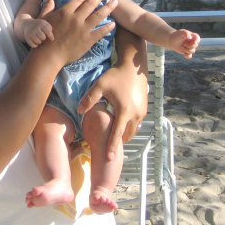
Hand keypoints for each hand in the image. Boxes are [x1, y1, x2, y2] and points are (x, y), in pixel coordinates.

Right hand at [23, 19, 53, 47]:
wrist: (27, 24)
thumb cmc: (39, 25)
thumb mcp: (44, 23)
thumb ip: (50, 28)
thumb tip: (52, 37)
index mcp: (41, 23)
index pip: (48, 31)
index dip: (51, 36)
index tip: (52, 39)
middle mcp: (35, 28)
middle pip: (43, 37)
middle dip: (44, 38)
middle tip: (43, 37)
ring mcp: (30, 32)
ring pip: (38, 41)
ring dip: (40, 42)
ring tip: (39, 40)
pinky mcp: (27, 37)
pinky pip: (32, 45)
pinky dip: (35, 46)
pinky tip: (36, 44)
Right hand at [37, 0, 117, 66]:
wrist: (49, 55)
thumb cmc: (44, 38)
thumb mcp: (44, 20)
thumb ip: (48, 7)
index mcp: (65, 12)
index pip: (79, 0)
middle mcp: (76, 18)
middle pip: (91, 4)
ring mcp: (83, 29)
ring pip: (98, 15)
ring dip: (108, 8)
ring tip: (115, 2)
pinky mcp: (88, 40)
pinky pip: (100, 32)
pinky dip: (107, 28)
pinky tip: (113, 24)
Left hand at [77, 27, 147, 159]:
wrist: (133, 67)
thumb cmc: (115, 76)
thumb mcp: (99, 85)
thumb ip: (89, 99)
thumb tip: (79, 111)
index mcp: (124, 112)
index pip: (117, 134)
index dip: (112, 147)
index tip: (109, 158)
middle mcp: (135, 115)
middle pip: (126, 136)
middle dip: (118, 141)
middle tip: (108, 145)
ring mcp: (142, 113)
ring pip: (133, 131)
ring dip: (124, 134)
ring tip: (115, 135)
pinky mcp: (145, 109)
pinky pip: (137, 124)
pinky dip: (130, 127)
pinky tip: (122, 123)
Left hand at [169, 29, 199, 58]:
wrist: (171, 40)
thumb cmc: (177, 35)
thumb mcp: (181, 32)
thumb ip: (186, 33)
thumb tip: (190, 37)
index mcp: (192, 36)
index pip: (197, 38)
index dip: (197, 40)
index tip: (194, 41)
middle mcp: (192, 42)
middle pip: (195, 45)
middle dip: (190, 45)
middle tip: (184, 44)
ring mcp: (190, 47)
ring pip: (193, 51)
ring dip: (187, 50)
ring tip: (182, 47)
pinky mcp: (186, 52)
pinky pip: (189, 56)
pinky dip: (188, 56)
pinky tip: (184, 54)